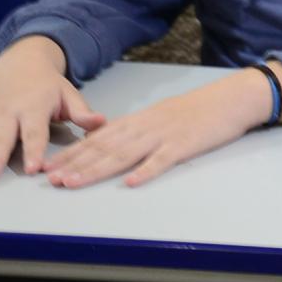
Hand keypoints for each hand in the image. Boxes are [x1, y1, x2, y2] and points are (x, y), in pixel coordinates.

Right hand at [0, 36, 103, 183]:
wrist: (21, 63)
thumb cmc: (48, 85)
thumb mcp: (69, 93)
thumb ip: (82, 111)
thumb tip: (100, 123)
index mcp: (34, 107)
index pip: (34, 132)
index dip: (33, 150)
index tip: (33, 168)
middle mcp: (9, 113)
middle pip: (1, 139)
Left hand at [41, 67, 278, 188]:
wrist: (230, 98)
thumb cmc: (196, 110)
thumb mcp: (160, 116)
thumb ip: (134, 130)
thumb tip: (107, 143)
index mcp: (138, 121)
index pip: (98, 138)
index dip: (72, 153)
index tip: (51, 166)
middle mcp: (145, 127)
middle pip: (104, 147)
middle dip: (75, 164)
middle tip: (51, 179)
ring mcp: (164, 136)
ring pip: (124, 154)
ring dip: (96, 170)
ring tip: (74, 183)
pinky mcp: (185, 145)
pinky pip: (162, 160)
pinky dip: (146, 171)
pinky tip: (131, 183)